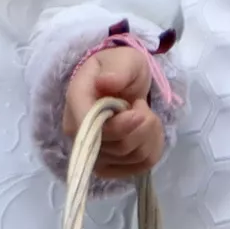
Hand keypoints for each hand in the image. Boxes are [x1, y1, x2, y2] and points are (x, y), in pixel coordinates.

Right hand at [63, 46, 167, 179]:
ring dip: (150, 134)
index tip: (139, 109)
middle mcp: (79, 135)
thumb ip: (117, 72)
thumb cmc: (120, 69)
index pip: (91, 129)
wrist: (122, 85)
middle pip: (118, 146)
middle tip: (141, 105)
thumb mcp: (124, 61)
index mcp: (76, 103)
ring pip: (133, 157)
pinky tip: (148, 131)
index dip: (119, 126)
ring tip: (145, 113)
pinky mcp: (110, 167)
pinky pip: (141, 166)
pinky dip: (153, 147)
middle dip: (142, 124)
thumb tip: (105, 83)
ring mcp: (94, 155)